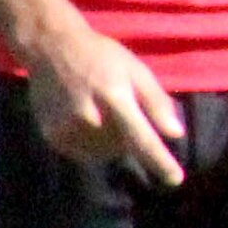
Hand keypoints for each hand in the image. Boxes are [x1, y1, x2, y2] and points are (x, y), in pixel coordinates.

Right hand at [18, 21, 186, 184]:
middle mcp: (89, 116)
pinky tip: (85, 119)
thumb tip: (176, 134)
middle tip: (118, 108)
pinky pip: (84, 153)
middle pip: (123, 147)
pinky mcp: (53, 136)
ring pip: (104, 153)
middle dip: (130, 136)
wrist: (51, 48)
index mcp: (114, 97)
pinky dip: (91, 143)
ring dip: (111, 141)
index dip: (160, 161)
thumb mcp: (136, 70)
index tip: (175, 179)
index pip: (141, 138)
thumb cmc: (102, 57)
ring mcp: (67, 128)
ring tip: (101, 111)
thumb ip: (156, 102)